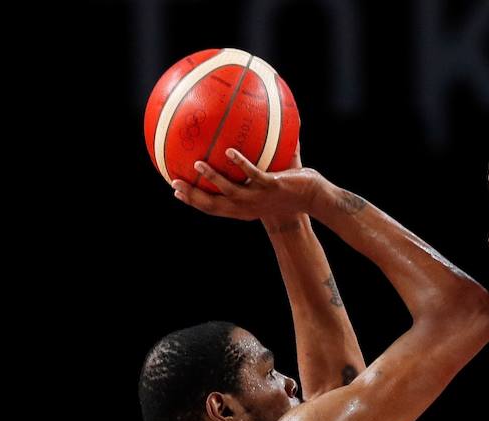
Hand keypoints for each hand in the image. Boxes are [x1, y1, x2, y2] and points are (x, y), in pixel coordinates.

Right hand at [172, 148, 323, 220]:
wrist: (313, 199)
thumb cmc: (289, 191)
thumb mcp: (265, 184)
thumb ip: (251, 168)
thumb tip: (239, 143)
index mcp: (243, 209)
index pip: (213, 208)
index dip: (194, 202)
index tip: (176, 192)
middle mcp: (248, 207)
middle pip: (214, 206)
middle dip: (193, 196)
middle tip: (174, 183)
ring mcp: (260, 198)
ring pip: (230, 191)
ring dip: (212, 178)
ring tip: (197, 163)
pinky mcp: (272, 186)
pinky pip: (253, 174)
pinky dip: (240, 164)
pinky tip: (229, 152)